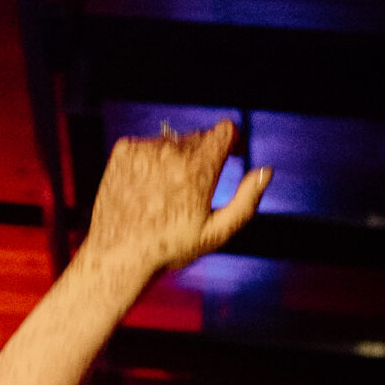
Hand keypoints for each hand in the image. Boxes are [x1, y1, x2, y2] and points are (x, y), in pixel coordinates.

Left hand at [82, 123, 270, 282]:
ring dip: (175, 159)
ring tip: (165, 195)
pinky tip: (146, 189)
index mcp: (199, 167)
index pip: (226, 130)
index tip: (230, 153)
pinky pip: (147, 145)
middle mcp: (172, 150)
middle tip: (191, 190)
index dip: (231, 141)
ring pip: (172, 142)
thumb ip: (246, 202)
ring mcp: (146, 148)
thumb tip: (265, 172)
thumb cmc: (169, 248)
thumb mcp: (215, 233)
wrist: (118, 254)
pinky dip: (150, 161)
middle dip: (202, 157)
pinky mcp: (124, 150)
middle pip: (199, 137)